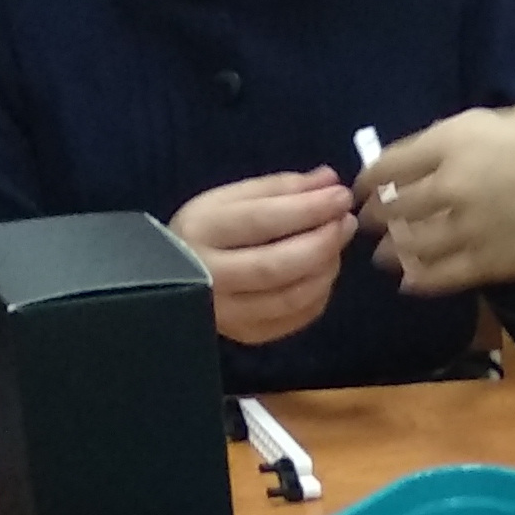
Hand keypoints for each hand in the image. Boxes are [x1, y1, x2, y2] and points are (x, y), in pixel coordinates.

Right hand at [169, 174, 355, 347]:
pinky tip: (322, 272)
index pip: (261, 221)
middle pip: (277, 266)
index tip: (341, 196)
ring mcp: (227, 313)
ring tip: (337, 244)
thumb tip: (328, 179)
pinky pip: (294, 319)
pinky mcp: (246, 335)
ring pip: (290, 298)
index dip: (307, 209)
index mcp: (201, 231)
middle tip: (346, 222)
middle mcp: (209, 277)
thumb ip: (280, 188)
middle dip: (322, 242)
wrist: (169, 276)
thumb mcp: (232, 198)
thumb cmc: (207, 230)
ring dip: (325, 269)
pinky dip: (318, 294)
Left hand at [357, 107, 514, 293]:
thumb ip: (472, 135)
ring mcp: (464, 229)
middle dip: (377, 215)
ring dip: (392, 251)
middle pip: (393, 206)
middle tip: (370, 221)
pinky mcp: (484, 264)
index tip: (363, 185)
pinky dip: (419, 281)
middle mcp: (448, 186)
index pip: (390, 162)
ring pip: (409, 246)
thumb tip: (447, 149)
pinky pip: (438, 277)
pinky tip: (410, 282)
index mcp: (454, 142)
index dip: (369, 177)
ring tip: (386, 255)